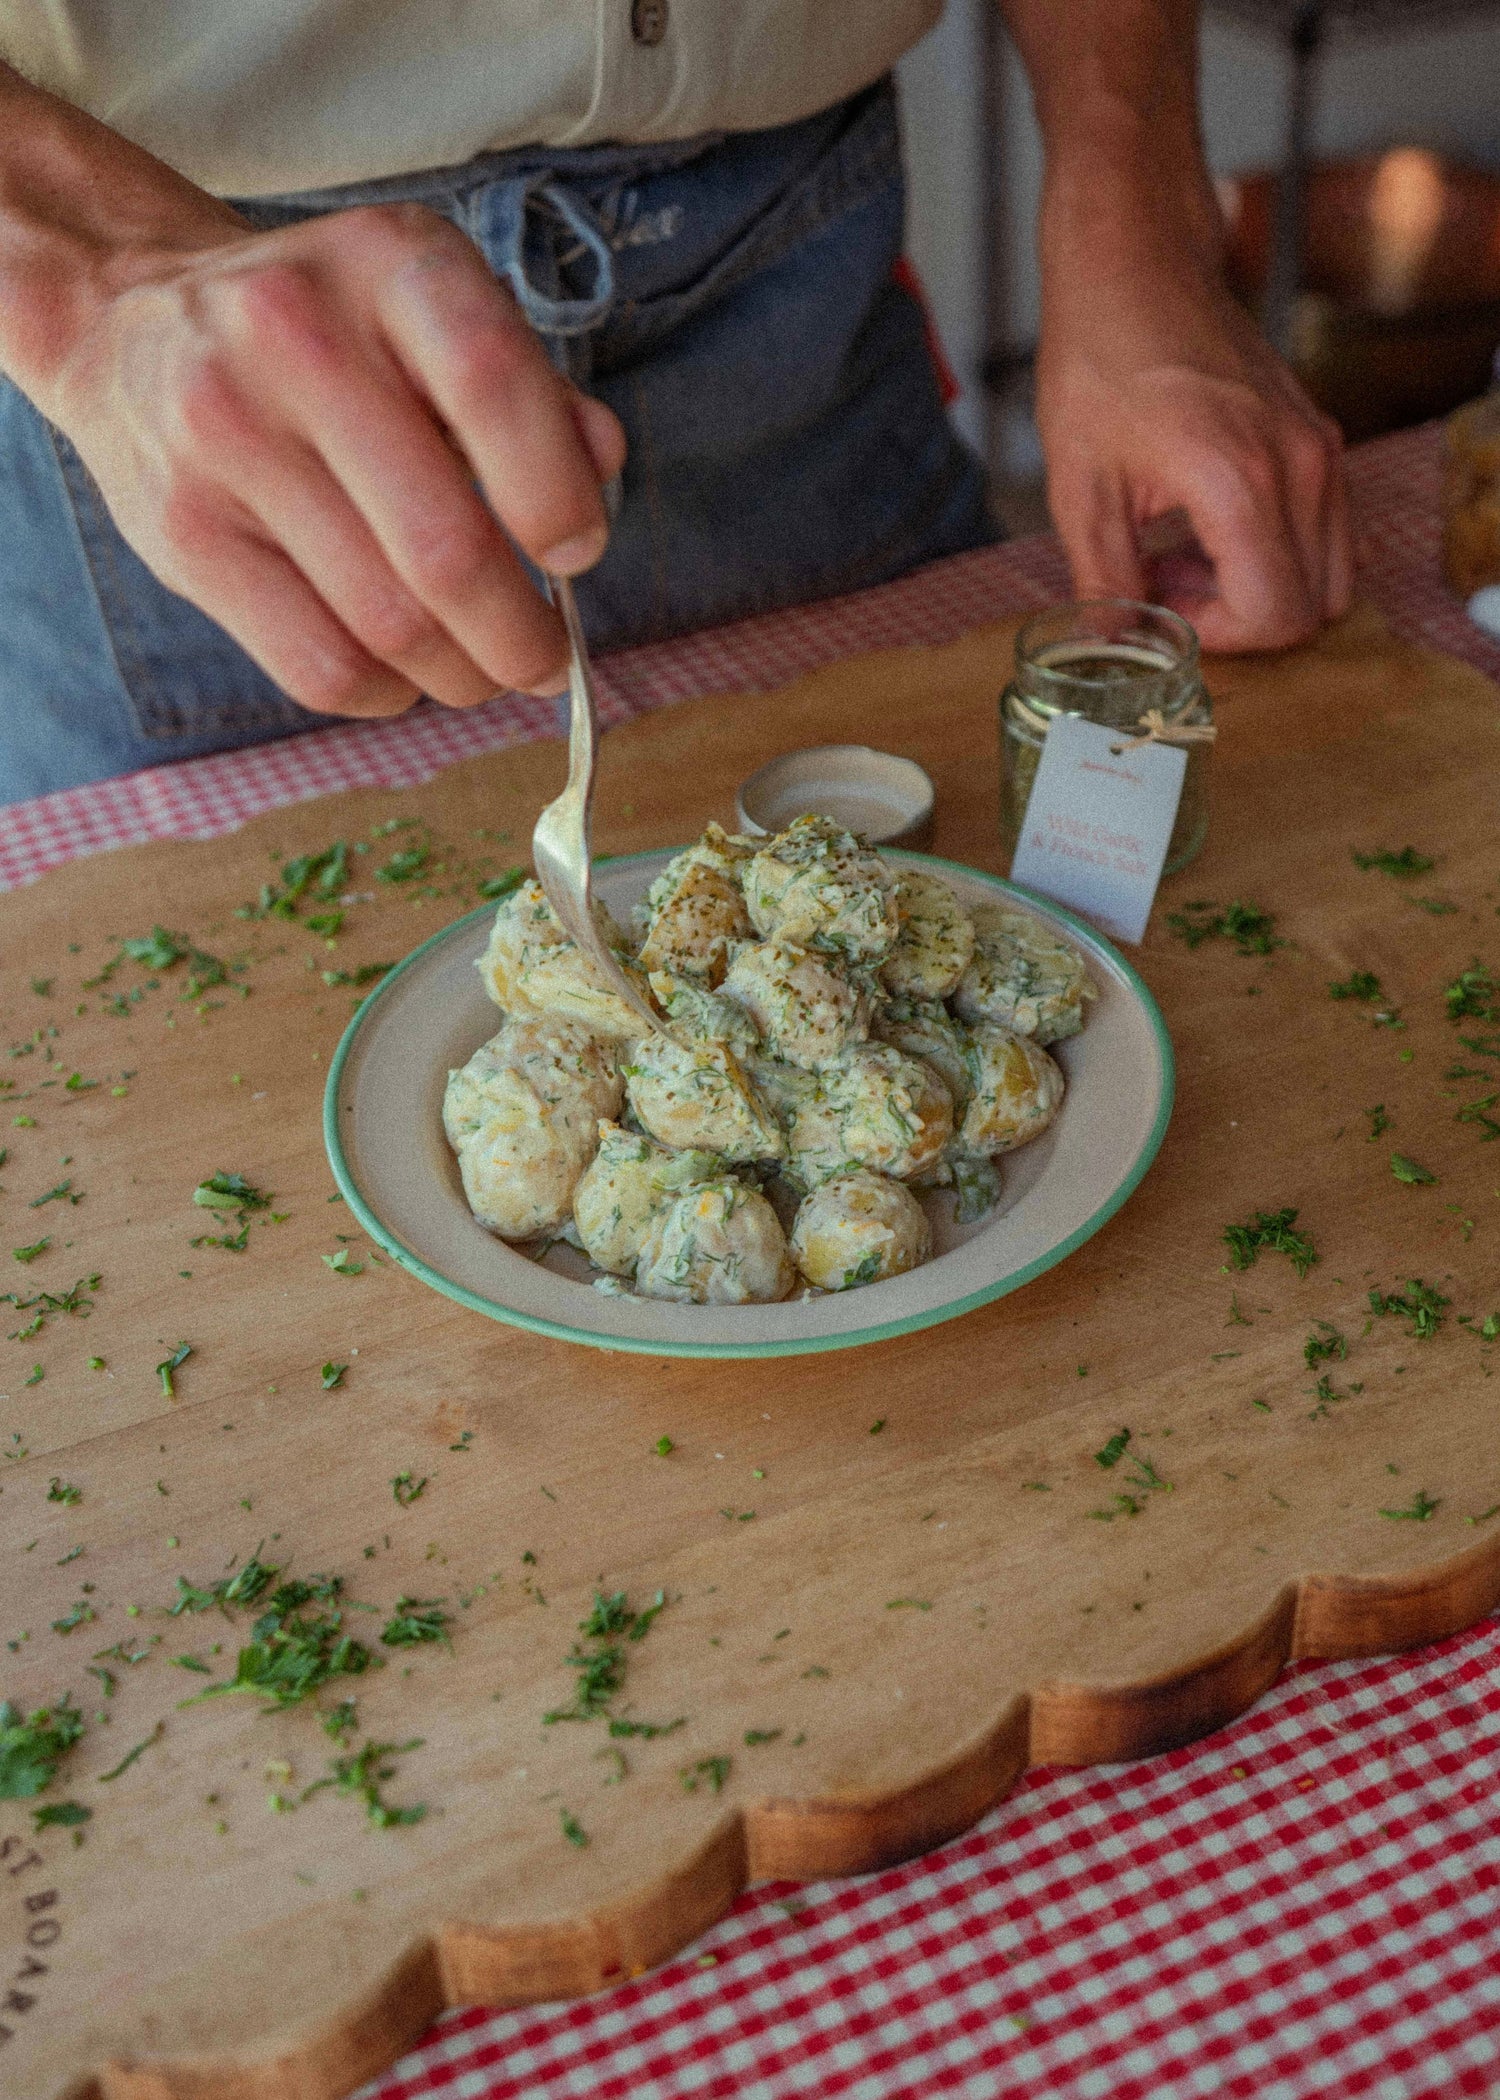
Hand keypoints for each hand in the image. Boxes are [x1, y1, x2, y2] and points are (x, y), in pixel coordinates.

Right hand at [43, 201, 623, 714]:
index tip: (576, 554)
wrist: (130, 322)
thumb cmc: (325, 335)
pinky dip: (387, 695)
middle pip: (444, 546)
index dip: (557, 497)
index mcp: (387, 266)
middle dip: (520, 635)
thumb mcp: (430, 312)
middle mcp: (296, 338)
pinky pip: (319, 666)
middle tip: (543, 660)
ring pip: (387, 624)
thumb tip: (600, 466)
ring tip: (481, 671)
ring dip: (461, 676)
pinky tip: (403, 674)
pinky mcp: (182, 534)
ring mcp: (226, 437)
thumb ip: (529, 390)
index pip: (494, 385)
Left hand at [1036, 252, 1351, 652]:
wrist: (1136, 265)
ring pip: (1329, 574)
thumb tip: (1114, 647)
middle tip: (1166, 583)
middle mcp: (1301, 466)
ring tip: (1181, 556)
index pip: (1276, 615)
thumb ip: (1104, 579)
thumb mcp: (1080, 487)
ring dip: (1261, 587)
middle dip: (1238, 618)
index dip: (1218, 636)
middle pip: (1313, 606)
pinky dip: (1278, 551)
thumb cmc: (1101, 360)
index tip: (1162, 605)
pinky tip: (1207, 528)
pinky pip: (1327, 531)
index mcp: (1241, 482)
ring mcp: (1320, 448)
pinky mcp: (1319, 435)